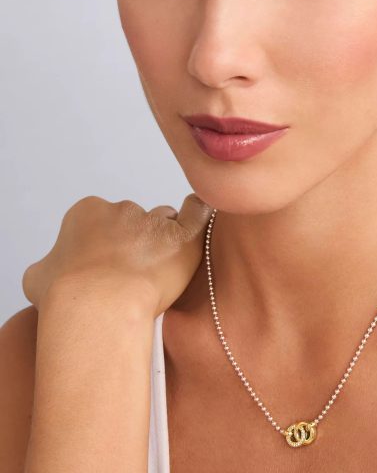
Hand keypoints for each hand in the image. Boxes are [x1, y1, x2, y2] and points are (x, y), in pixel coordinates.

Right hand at [22, 193, 212, 316]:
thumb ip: (51, 267)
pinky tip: (199, 215)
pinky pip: (198, 212)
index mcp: (87, 213)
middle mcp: (122, 210)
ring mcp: (154, 220)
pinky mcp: (184, 235)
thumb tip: (53, 271)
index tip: (109, 269)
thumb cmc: (66, 296)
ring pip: (165, 224)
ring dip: (165, 241)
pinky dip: (199, 213)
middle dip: (137, 243)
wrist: (99, 305)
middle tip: (135, 276)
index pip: (104, 221)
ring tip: (161, 271)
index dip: (108, 246)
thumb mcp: (38, 278)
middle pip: (136, 221)